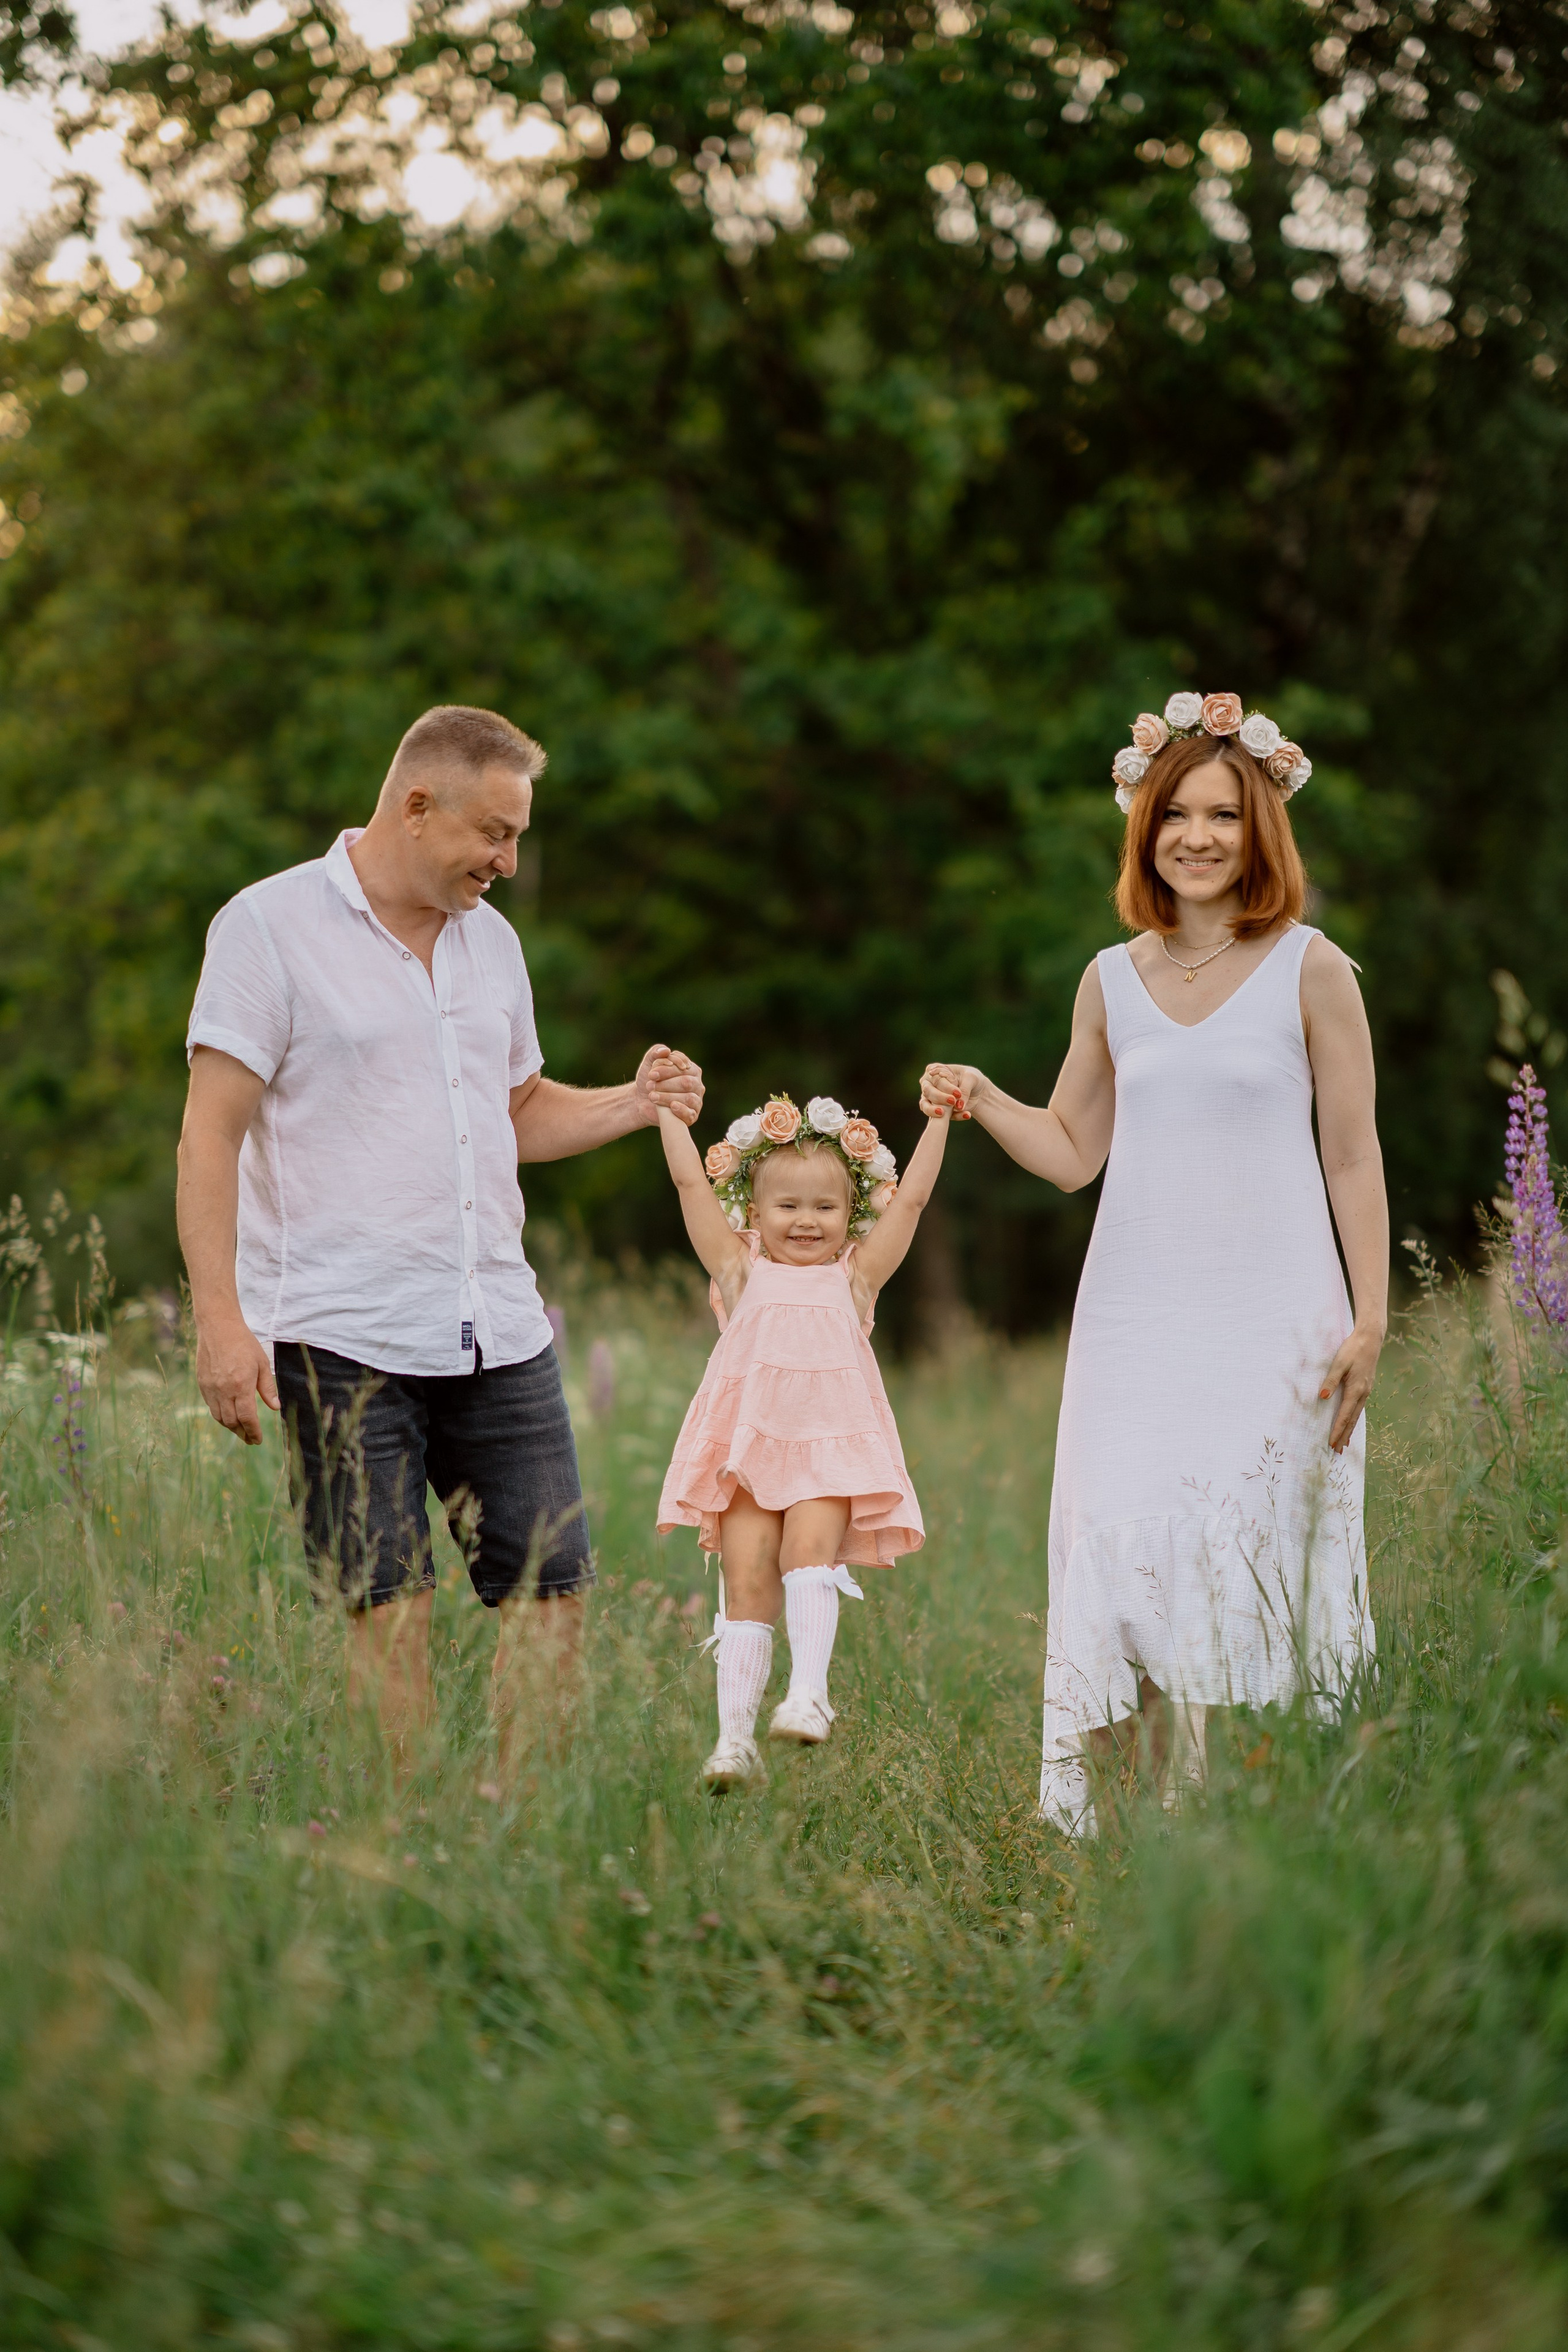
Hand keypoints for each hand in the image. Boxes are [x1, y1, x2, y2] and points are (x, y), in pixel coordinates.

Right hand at [195, 1313, 279, 1445]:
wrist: (218, 1328)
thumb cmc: (244, 1344)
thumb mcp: (262, 1364)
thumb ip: (267, 1388)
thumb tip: (275, 1408)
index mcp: (241, 1386)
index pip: (247, 1418)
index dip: (253, 1432)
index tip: (258, 1440)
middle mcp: (224, 1390)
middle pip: (232, 1422)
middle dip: (242, 1433)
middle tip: (250, 1439)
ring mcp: (210, 1388)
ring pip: (219, 1417)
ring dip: (231, 1427)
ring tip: (241, 1430)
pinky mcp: (202, 1384)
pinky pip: (211, 1407)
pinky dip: (220, 1416)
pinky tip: (228, 1416)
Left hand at [635, 1043, 703, 1126]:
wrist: (641, 1101)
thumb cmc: (650, 1080)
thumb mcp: (649, 1064)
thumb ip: (656, 1052)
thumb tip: (666, 1051)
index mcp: (691, 1070)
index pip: (684, 1067)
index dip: (667, 1069)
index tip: (651, 1074)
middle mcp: (697, 1085)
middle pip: (686, 1082)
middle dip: (666, 1084)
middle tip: (650, 1085)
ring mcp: (696, 1101)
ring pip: (688, 1098)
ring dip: (668, 1096)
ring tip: (652, 1096)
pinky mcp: (691, 1116)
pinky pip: (690, 1114)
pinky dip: (681, 1110)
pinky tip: (672, 1106)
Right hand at [919, 1062, 982, 1121]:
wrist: (978, 1091)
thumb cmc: (971, 1078)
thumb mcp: (971, 1078)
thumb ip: (964, 1090)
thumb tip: (958, 1107)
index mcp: (934, 1070)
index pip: (935, 1079)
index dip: (945, 1087)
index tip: (957, 1093)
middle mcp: (929, 1084)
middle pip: (928, 1092)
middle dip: (940, 1098)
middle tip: (953, 1101)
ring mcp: (931, 1099)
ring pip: (926, 1106)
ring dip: (936, 1111)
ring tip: (950, 1112)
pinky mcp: (937, 1111)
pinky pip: (941, 1117)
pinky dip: (955, 1117)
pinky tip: (967, 1115)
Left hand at [1319, 1322, 1382, 1453]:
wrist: (1370, 1339)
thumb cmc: (1353, 1349)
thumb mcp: (1339, 1363)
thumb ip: (1330, 1379)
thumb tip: (1322, 1396)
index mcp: (1356, 1390)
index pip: (1344, 1416)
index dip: (1337, 1430)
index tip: (1331, 1443)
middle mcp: (1363, 1394)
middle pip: (1352, 1420)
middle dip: (1344, 1437)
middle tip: (1337, 1452)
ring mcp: (1366, 1391)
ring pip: (1356, 1415)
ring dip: (1349, 1430)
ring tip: (1344, 1444)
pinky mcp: (1365, 1387)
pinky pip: (1358, 1408)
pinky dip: (1353, 1419)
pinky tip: (1351, 1423)